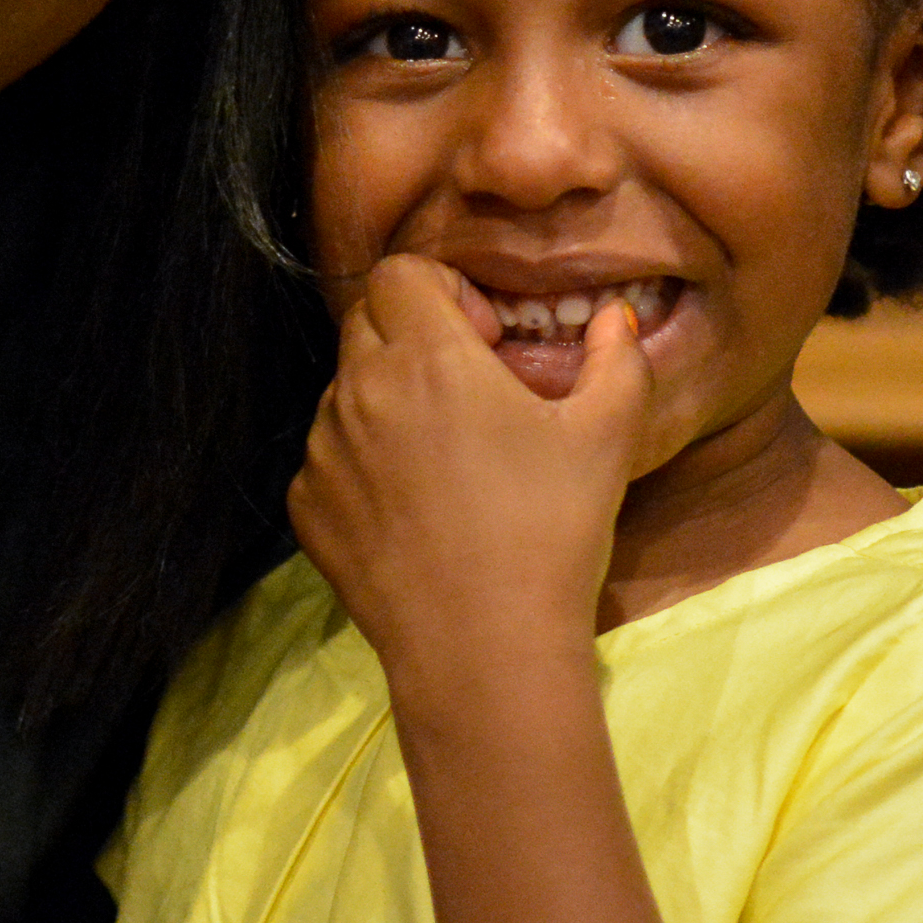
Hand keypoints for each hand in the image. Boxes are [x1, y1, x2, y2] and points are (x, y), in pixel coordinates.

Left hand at [289, 257, 650, 691]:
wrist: (484, 650)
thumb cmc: (550, 532)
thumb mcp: (606, 437)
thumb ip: (616, 358)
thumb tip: (614, 317)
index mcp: (425, 355)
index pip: (400, 272)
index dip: (444, 291)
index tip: (485, 341)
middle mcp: (358, 389)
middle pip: (367, 321)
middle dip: (413, 336)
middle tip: (469, 391)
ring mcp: (322, 450)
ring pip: (345, 389)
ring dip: (386, 399)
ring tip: (445, 459)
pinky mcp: (306, 505)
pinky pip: (328, 457)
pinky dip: (362, 464)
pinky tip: (414, 510)